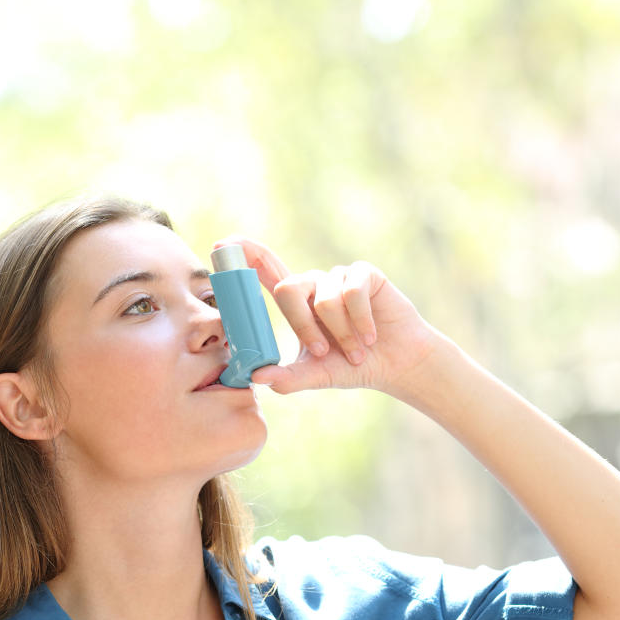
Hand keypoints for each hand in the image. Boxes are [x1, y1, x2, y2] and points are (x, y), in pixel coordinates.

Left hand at [212, 236, 443, 395]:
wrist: (397, 363)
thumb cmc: (352, 366)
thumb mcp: (316, 375)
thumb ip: (287, 377)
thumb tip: (256, 377)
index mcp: (295, 302)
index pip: (263, 270)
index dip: (244, 253)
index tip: (222, 243)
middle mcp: (313, 283)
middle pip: (287, 288)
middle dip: (304, 327)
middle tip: (323, 354)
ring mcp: (338, 276)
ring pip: (324, 299)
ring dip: (341, 333)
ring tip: (358, 350)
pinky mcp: (364, 273)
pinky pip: (352, 291)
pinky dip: (360, 320)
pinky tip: (371, 334)